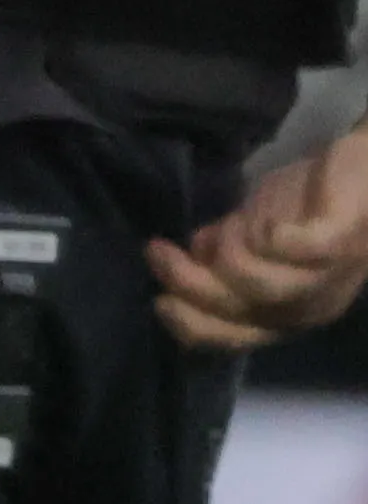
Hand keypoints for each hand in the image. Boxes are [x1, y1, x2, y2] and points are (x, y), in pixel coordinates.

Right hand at [157, 130, 367, 353]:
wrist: (365, 165)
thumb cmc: (311, 201)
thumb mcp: (253, 232)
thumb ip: (223, 251)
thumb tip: (191, 256)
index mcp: (289, 312)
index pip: (233, 338)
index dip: (192, 325)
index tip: (157, 299)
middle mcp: (312, 305)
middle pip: (242, 312)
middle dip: (192, 284)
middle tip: (157, 251)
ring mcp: (331, 275)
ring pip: (266, 286)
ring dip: (230, 254)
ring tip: (224, 223)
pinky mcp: (342, 240)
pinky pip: (301, 251)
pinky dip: (277, 241)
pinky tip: (269, 226)